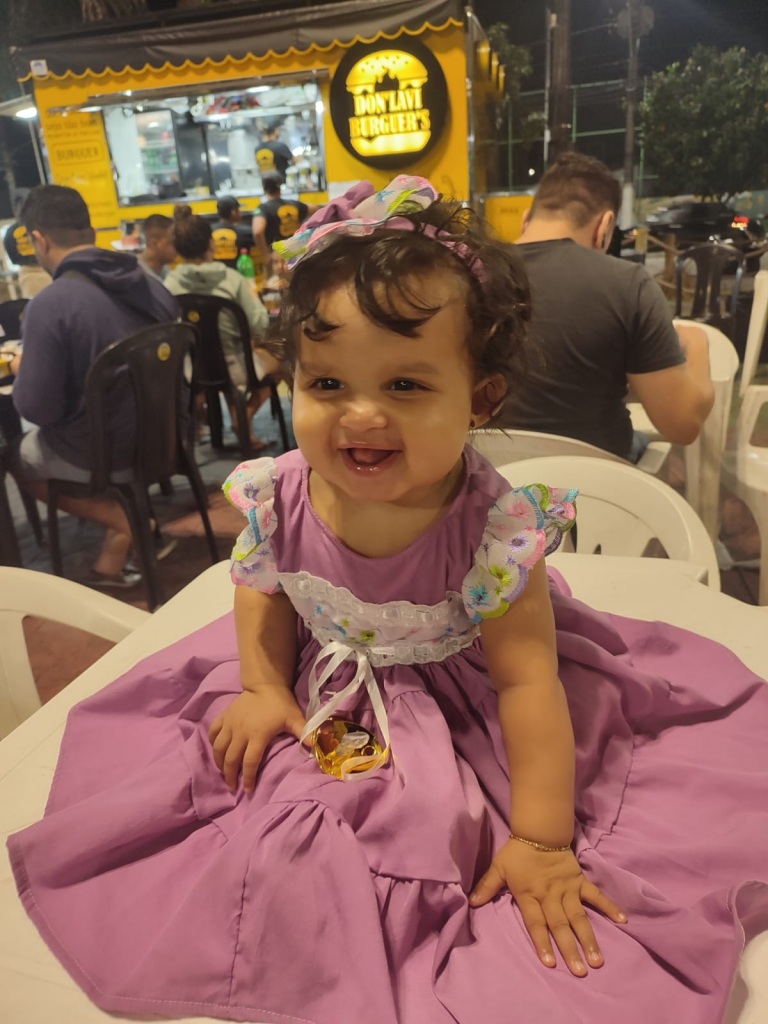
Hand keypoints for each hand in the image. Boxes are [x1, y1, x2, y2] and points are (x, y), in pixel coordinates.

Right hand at [208, 687, 306, 792]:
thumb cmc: (280, 704)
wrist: (265, 684)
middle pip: (230, 759)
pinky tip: (216, 750)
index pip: (249, 762)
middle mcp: (240, 732)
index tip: (248, 791)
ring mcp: (230, 724)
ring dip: (219, 763)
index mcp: (257, 735)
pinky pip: (213, 732)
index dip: (248, 779)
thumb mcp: (294, 718)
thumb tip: (316, 747)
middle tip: (232, 788)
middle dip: (230, 776)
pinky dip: (212, 743)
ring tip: (223, 773)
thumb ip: (304, 733)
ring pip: (218, 748)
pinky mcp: (224, 717)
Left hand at [469, 839, 625, 976]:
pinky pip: (596, 895)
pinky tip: (622, 921)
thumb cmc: (517, 853)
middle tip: (580, 971)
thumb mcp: (499, 868)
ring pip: (579, 916)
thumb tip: (471, 902)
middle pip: (560, 925)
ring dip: (589, 938)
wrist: (539, 830)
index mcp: (529, 894)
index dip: (542, 943)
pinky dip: (609, 907)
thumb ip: (487, 886)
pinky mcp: (580, 880)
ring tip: (598, 959)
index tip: (551, 963)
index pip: (536, 923)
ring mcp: (567, 889)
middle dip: (570, 949)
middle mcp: (550, 895)